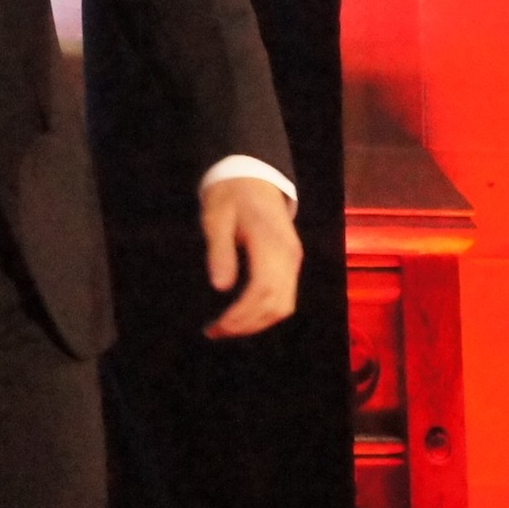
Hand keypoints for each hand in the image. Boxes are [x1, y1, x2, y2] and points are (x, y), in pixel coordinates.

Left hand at [201, 176, 301, 338]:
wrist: (253, 175)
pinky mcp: (292, 262)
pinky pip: (285, 296)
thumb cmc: (229, 195)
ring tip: (226, 328)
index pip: (262, 290)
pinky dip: (266, 312)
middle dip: (247, 325)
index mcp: (270, 243)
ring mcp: (294, 259)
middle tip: (214, 332)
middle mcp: (289, 255)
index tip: (217, 326)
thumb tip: (221, 288)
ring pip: (284, 305)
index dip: (242, 315)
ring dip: (257, 323)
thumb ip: (219, 251)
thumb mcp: (216, 218)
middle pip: (276, 304)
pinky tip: (243, 316)